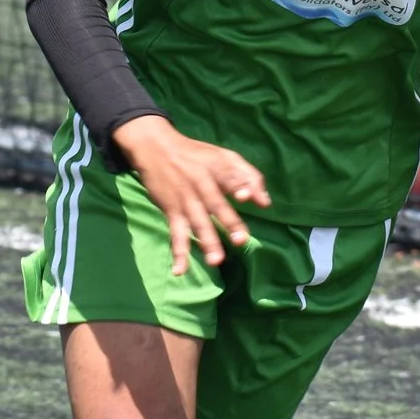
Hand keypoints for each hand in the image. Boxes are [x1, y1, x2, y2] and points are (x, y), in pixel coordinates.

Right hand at [110, 114, 267, 276]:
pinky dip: (177, 252)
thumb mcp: (224, 156)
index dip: (238, 185)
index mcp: (216, 168)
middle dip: (228, 222)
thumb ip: (248, 176)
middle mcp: (200, 184)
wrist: (154, 147)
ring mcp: (185, 200)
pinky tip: (179, 271)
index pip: (229, 177)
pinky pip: (175, 234)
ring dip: (205, 241)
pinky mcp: (171, 210)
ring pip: (197, 222)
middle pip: (215, 204)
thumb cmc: (196, 155)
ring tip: (215, 260)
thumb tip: (265, 203)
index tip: (247, 197)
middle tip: (240, 240)